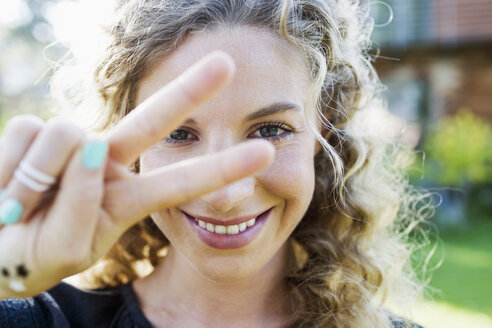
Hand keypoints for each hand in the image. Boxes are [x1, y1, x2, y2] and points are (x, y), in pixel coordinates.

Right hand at [0, 51, 274, 298]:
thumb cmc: (30, 255)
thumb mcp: (64, 251)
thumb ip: (79, 210)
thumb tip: (88, 144)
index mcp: (127, 198)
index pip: (181, 182)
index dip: (221, 168)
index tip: (266, 152)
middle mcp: (105, 164)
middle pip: (152, 122)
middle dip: (190, 93)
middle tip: (229, 62)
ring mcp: (71, 144)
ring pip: (68, 137)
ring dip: (36, 181)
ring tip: (20, 210)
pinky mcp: (32, 131)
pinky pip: (27, 136)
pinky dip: (6, 172)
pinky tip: (6, 189)